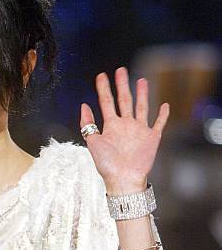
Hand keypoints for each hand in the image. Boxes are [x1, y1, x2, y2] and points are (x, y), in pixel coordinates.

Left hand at [80, 66, 169, 193]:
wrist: (123, 180)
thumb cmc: (106, 165)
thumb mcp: (93, 142)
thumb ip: (88, 124)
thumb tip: (83, 105)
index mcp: (111, 126)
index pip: (107, 102)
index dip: (103, 89)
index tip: (101, 76)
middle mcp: (125, 126)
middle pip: (124, 100)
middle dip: (122, 85)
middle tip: (121, 70)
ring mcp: (139, 131)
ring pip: (141, 107)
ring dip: (142, 94)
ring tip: (142, 80)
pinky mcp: (152, 138)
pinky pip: (159, 124)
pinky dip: (163, 115)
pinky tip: (165, 105)